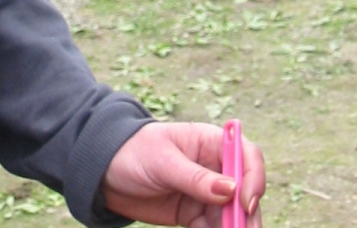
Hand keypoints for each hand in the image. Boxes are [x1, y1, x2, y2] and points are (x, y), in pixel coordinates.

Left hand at [102, 121, 264, 227]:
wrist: (103, 172)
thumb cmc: (132, 152)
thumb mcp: (163, 162)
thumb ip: (196, 178)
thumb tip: (232, 191)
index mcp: (209, 142)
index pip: (246, 155)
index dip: (253, 177)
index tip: (246, 202)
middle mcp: (213, 167)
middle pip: (244, 191)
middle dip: (248, 215)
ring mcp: (205, 193)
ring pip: (232, 215)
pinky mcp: (194, 214)